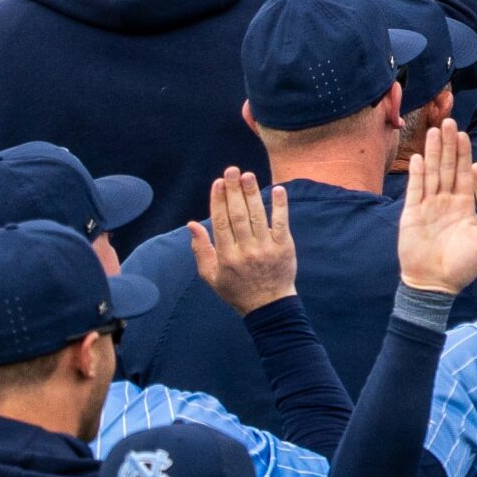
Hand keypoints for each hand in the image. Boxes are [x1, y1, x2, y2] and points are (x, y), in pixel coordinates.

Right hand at [187, 169, 296, 313]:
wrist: (269, 306)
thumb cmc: (236, 290)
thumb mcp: (210, 276)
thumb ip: (200, 250)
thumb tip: (191, 224)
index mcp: (226, 257)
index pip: (220, 223)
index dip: (218, 201)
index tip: (218, 182)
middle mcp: (245, 251)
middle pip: (238, 216)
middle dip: (234, 191)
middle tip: (232, 170)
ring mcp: (266, 249)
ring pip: (257, 217)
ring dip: (253, 194)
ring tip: (248, 175)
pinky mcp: (284, 248)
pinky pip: (282, 224)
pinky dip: (280, 207)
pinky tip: (278, 190)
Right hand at [396, 120, 476, 293]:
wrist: (434, 285)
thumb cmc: (462, 268)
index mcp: (464, 206)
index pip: (465, 174)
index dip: (464, 155)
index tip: (466, 135)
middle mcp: (446, 202)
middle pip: (447, 168)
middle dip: (448, 146)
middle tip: (449, 122)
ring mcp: (428, 206)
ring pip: (431, 173)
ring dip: (432, 153)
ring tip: (434, 131)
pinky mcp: (412, 214)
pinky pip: (416, 190)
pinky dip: (417, 174)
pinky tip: (419, 157)